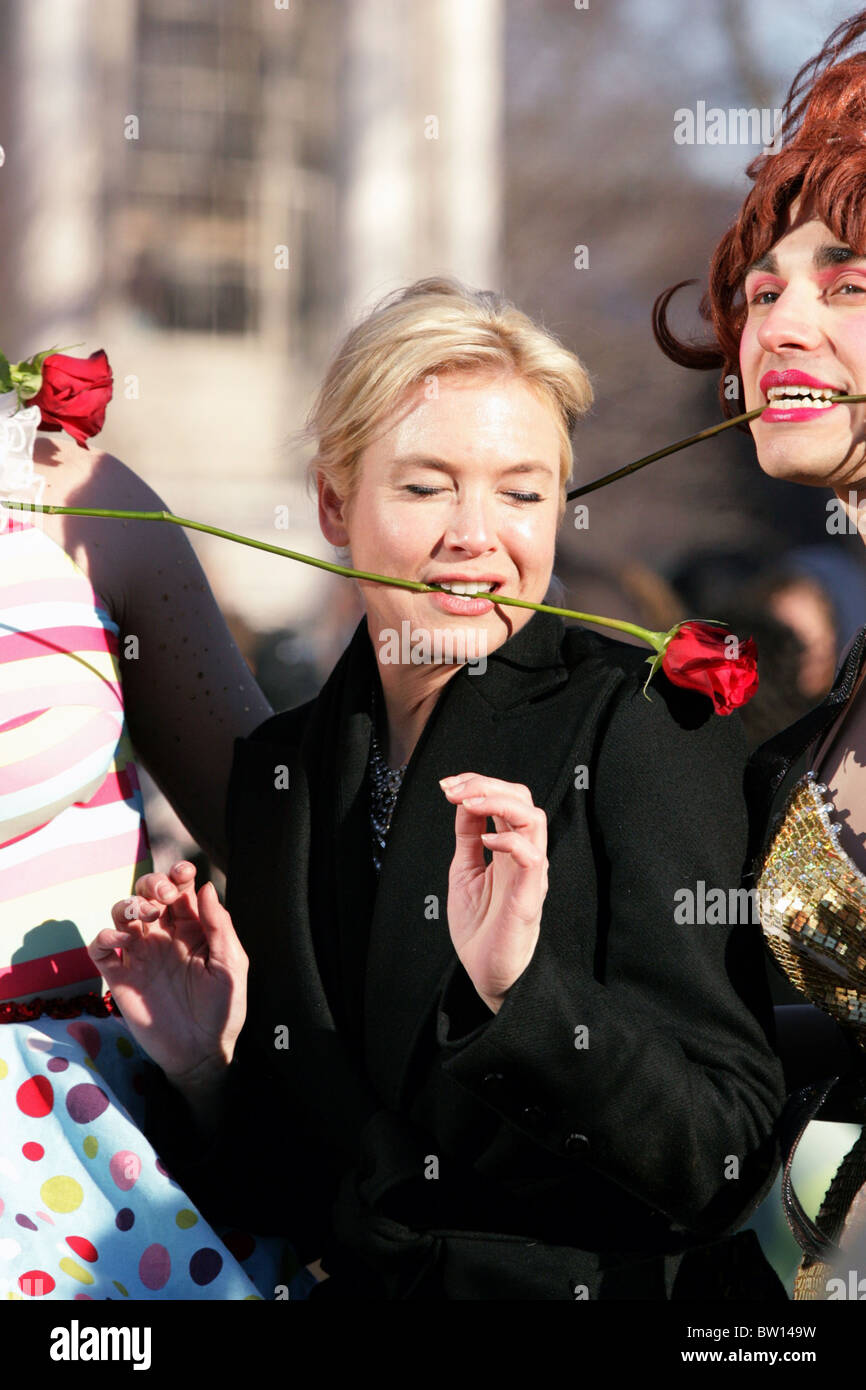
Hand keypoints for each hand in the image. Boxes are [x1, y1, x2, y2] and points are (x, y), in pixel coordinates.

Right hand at [92, 862, 247, 1091]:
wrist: (201, 1053)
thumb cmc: (223, 1009)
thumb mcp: (230, 966)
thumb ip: (219, 926)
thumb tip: (205, 886)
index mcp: (192, 929)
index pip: (180, 890)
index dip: (178, 874)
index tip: (184, 872)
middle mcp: (163, 936)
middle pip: (147, 894)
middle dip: (151, 884)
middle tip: (164, 895)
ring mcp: (140, 954)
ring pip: (121, 914)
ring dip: (128, 904)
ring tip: (145, 915)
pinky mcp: (119, 976)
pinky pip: (100, 947)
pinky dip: (104, 936)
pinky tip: (122, 940)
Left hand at [440, 773, 547, 1012]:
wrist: (486, 974)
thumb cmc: (479, 927)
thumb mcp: (463, 870)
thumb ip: (466, 836)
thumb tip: (461, 799)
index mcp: (509, 847)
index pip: (507, 798)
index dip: (479, 783)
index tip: (446, 785)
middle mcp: (523, 854)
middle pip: (522, 798)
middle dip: (486, 783)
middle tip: (453, 790)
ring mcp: (530, 873)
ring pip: (533, 817)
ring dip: (498, 800)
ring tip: (468, 803)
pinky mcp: (530, 896)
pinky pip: (531, 857)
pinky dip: (508, 839)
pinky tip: (483, 839)